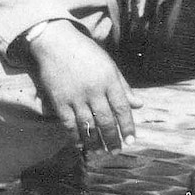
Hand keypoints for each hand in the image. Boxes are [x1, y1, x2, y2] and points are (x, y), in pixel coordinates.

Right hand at [29, 21, 138, 151]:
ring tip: (100, 153)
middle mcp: (94, 89)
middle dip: (113, 139)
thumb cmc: (84, 51)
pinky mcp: (59, 100)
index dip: (128, 126)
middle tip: (116, 151)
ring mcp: (76, 96)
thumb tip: (139, 105)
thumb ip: (123, 85)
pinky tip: (80, 145)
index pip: (122, 108)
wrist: (55, 41)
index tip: (132, 141)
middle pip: (106, 120)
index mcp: (108, 79)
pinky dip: (75, 137)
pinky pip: (68, 123)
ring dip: (95, 142)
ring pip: (88, 126)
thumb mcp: (108, 64)